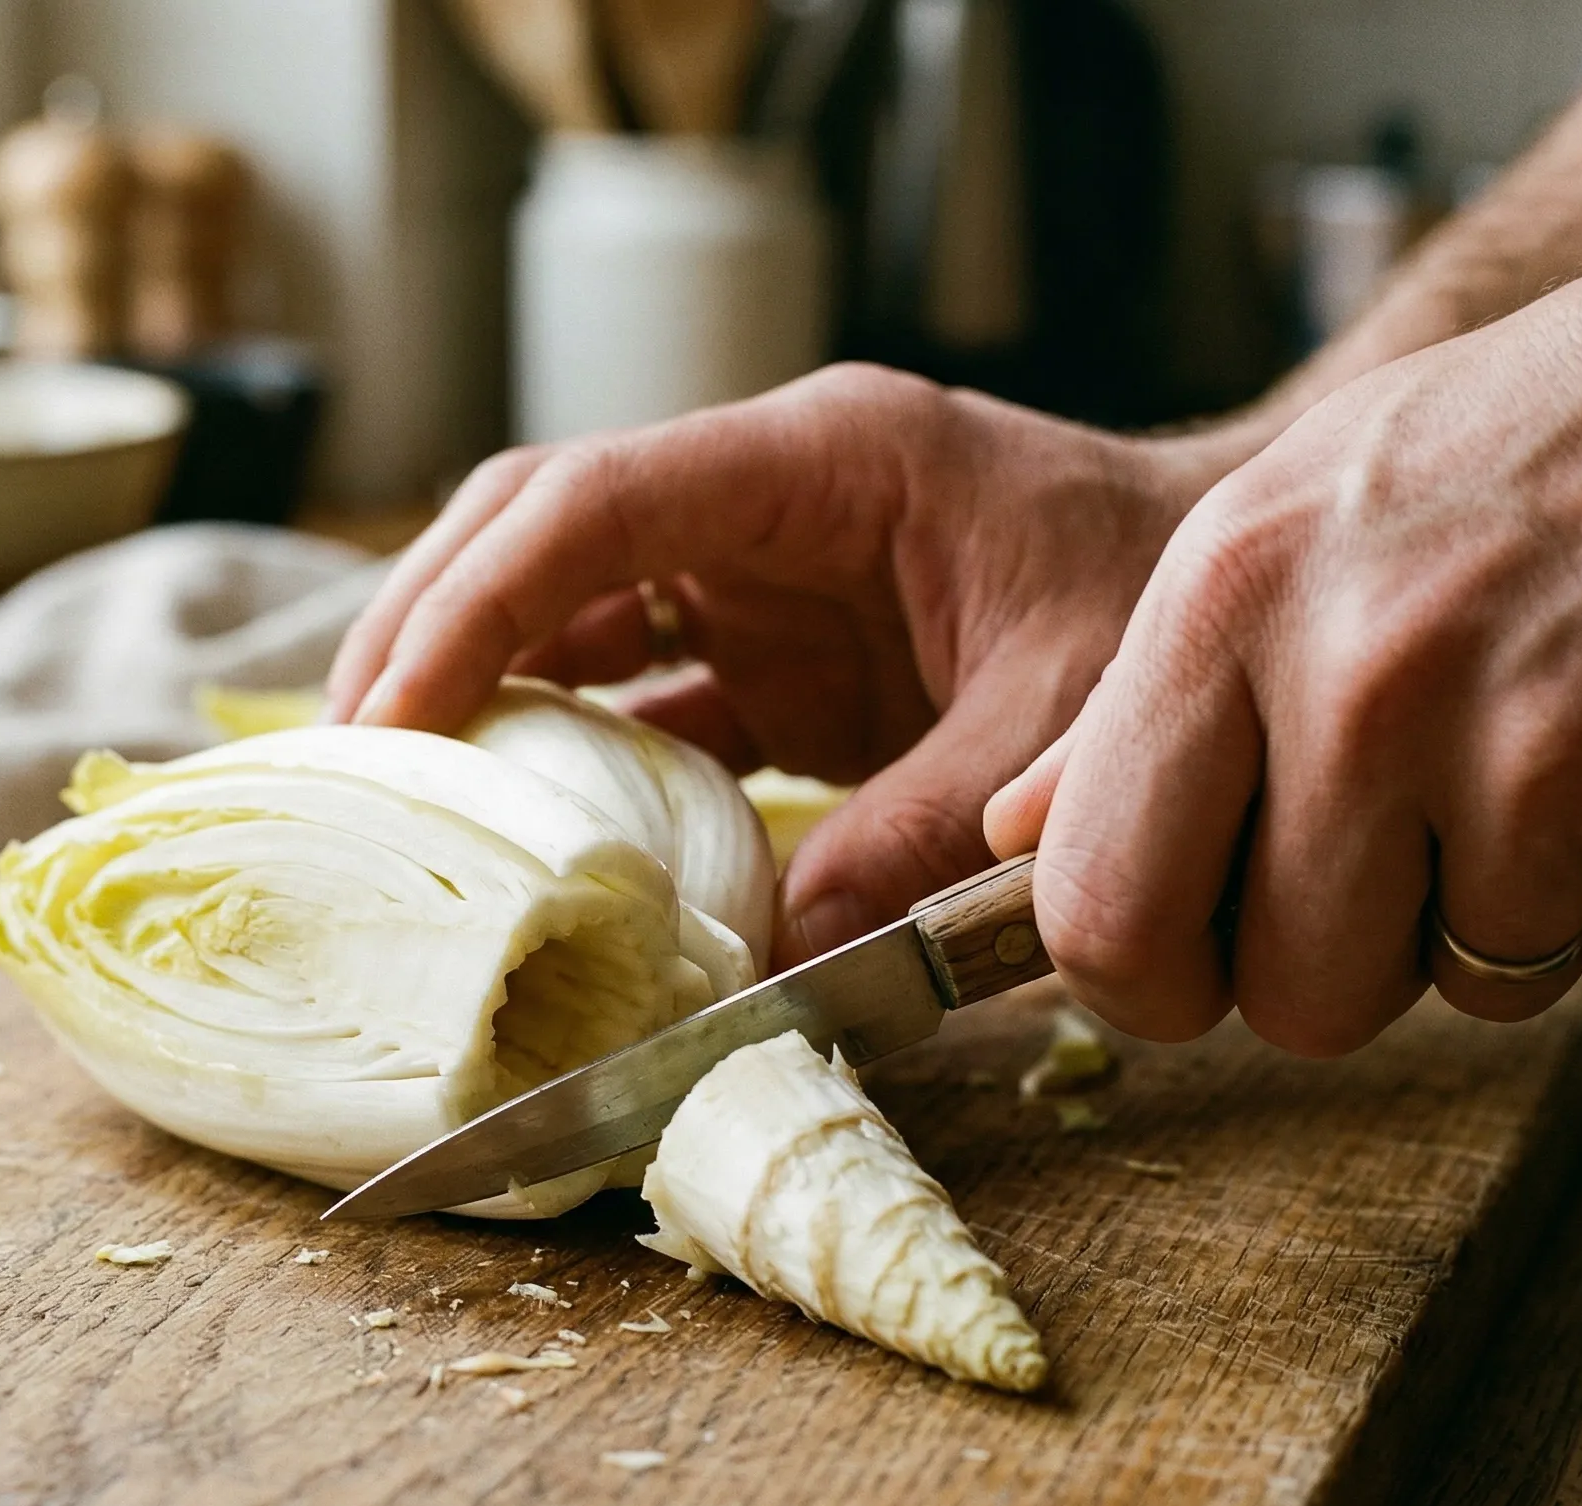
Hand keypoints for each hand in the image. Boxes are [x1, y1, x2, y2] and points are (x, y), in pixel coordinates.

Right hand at [327, 364, 1244, 964]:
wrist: (1229, 602)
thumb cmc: (1160, 614)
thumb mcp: (1052, 733)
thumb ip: (916, 843)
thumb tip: (765, 965)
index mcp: (823, 463)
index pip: (590, 504)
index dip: (470, 605)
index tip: (391, 718)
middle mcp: (763, 500)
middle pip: (531, 532)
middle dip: (425, 633)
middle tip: (352, 764)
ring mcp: (757, 573)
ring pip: (558, 603)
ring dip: (472, 691)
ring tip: (399, 803)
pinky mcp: (769, 650)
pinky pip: (631, 686)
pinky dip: (567, 753)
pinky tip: (521, 832)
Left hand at [987, 202, 1581, 1051]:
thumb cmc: (1523, 442)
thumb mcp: (1289, 515)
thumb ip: (1145, 694)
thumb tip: (1017, 839)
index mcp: (1229, 603)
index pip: (1104, 912)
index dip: (1147, 979)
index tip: (1194, 959)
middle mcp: (1361, 683)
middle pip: (1294, 1000)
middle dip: (1354, 954)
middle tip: (1417, 828)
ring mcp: (1533, 754)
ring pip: (1470, 990)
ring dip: (1511, 913)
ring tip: (1550, 745)